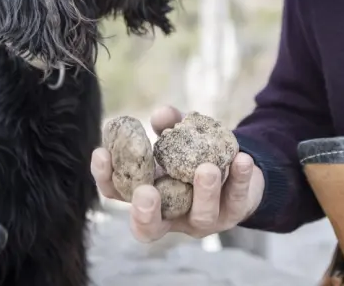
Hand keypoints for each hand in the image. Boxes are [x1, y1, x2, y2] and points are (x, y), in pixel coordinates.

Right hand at [90, 105, 264, 242]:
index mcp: (148, 198)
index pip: (118, 194)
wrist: (235, 166)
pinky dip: (241, 178)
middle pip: (150, 228)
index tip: (102, 153)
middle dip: (146, 213)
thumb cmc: (194, 152)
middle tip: (146, 192)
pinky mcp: (234, 211)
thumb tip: (161, 114)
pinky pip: (238, 198)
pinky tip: (242, 159)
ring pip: (201, 214)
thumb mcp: (179, 136)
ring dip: (203, 191)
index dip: (105, 178)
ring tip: (206, 168)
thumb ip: (169, 125)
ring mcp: (203, 220)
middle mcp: (171, 216)